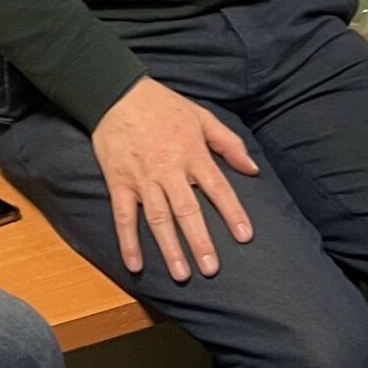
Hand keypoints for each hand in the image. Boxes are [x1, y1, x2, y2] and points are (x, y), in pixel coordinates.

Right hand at [88, 77, 257, 282]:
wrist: (115, 92)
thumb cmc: (162, 104)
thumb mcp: (201, 116)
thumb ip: (228, 143)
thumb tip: (252, 168)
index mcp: (192, 153)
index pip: (217, 188)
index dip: (232, 213)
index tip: (244, 237)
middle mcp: (169, 169)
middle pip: (187, 210)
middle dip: (200, 241)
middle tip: (211, 269)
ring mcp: (142, 178)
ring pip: (158, 219)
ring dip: (170, 248)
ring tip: (181, 275)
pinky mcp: (119, 182)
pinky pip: (124, 216)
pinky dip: (128, 241)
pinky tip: (135, 264)